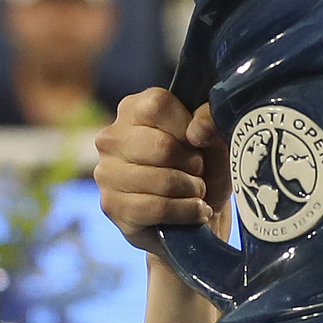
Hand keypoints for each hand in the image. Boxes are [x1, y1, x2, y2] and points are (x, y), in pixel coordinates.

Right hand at [95, 90, 231, 254]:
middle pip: (163, 146)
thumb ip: (210, 122)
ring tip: (197, 192)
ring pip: (162, 180)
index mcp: (133, 109)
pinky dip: (187, 212)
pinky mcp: (112, 206)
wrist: (197, 217)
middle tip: (200, 173)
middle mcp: (111, 138)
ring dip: (193, 190)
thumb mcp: (216, 140)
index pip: (158, 105)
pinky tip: (195, 212)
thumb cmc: (205, 170)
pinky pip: (158, 208)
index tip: (199, 143)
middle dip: (195, 165)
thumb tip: (197, 130)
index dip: (188, 127)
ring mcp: (106, 173)